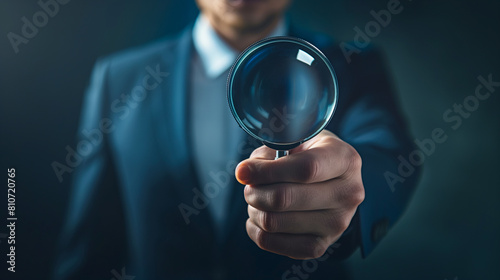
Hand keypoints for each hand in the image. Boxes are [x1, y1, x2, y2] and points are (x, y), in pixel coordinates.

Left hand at [235, 130, 363, 258]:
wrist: (331, 179)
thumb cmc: (308, 154)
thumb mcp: (293, 141)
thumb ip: (268, 156)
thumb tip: (244, 174)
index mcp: (345, 160)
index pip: (304, 169)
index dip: (267, 171)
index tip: (244, 171)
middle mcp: (348, 193)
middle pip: (285, 198)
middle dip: (255, 192)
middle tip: (249, 187)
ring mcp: (337, 223)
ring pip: (275, 222)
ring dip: (254, 210)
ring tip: (256, 200)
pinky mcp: (321, 245)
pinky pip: (275, 244)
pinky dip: (257, 231)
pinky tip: (259, 218)